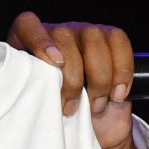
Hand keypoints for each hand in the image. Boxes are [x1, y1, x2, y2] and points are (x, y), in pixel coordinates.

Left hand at [7, 12, 144, 148]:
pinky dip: (122, 71)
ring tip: (95, 105)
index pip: (27, 25)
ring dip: (98, 78)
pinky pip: (119, 42)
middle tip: (70, 108)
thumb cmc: (55, 113)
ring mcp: (83, 31)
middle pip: (64, 36)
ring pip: (94, 39)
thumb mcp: (34, 105)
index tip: (52, 63)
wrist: (86, 123)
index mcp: (28, 42)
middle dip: (71, 78)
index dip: (38, 40)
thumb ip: (28, 93)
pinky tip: (117, 93)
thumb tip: (30, 95)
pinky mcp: (109, 37)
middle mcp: (55, 31)